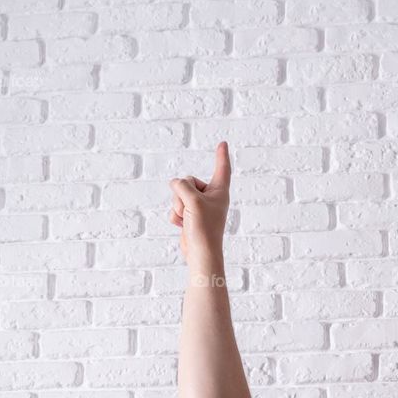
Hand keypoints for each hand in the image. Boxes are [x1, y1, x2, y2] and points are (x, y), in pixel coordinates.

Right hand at [168, 141, 231, 269]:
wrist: (200, 254)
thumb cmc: (204, 229)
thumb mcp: (193, 200)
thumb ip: (182, 185)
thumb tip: (175, 184)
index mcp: (219, 191)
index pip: (222, 169)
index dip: (221, 155)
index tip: (222, 143)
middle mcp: (210, 197)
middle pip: (188, 180)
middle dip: (183, 193)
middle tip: (191, 210)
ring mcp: (199, 207)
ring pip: (179, 194)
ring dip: (178, 206)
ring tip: (188, 219)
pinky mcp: (190, 216)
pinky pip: (176, 207)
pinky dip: (176, 216)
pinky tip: (183, 226)